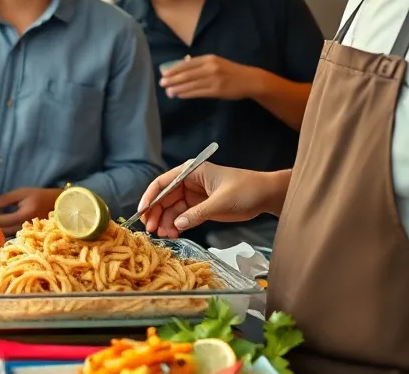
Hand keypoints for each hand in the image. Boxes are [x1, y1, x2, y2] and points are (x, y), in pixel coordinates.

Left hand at [0, 188, 61, 236]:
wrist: (58, 205)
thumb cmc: (39, 196)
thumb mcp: (22, 193)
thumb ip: (5, 199)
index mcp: (24, 215)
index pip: (2, 220)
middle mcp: (25, 227)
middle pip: (3, 231)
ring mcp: (27, 234)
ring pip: (7, 236)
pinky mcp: (28, 236)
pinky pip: (13, 237)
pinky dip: (5, 233)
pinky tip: (1, 228)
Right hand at [138, 164, 284, 236]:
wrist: (266, 195)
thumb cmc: (246, 190)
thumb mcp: (221, 201)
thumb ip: (198, 213)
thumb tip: (177, 224)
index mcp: (191, 172)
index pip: (163, 183)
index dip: (150, 197)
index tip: (142, 212)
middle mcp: (188, 183)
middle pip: (164, 198)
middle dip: (156, 214)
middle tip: (151, 230)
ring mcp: (194, 196)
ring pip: (172, 209)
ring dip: (166, 222)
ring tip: (164, 236)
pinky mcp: (200, 207)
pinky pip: (183, 217)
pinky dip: (177, 225)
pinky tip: (173, 234)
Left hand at [159, 55, 254, 100]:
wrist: (249, 80)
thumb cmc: (231, 71)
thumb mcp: (216, 62)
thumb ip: (201, 63)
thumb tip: (183, 63)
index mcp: (209, 59)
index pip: (187, 64)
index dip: (174, 69)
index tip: (164, 74)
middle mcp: (210, 68)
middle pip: (187, 74)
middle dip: (173, 80)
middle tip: (162, 84)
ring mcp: (213, 80)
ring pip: (191, 85)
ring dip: (178, 89)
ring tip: (168, 92)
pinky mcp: (216, 91)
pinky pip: (198, 93)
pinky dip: (187, 94)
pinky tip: (180, 95)